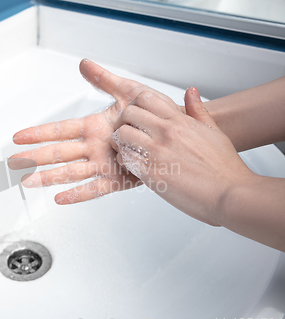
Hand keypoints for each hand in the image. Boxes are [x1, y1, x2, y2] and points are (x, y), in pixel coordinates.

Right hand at [11, 59, 182, 203]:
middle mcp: (95, 147)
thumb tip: (85, 64)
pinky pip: (95, 188)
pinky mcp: (118, 180)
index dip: (38, 133)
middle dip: (35, 157)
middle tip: (15, 162)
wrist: (176, 133)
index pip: (60, 130)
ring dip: (49, 176)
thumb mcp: (129, 92)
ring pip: (70, 171)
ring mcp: (104, 164)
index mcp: (94, 127)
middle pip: (58, 152)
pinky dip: (78, 194)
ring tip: (29, 181)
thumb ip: (104, 80)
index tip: (19, 136)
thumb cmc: (155, 114)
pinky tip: (60, 198)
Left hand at [113, 87, 254, 224]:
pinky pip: (125, 159)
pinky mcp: (151, 173)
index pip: (146, 98)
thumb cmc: (224, 167)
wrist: (229, 194)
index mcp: (180, 121)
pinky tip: (134, 166)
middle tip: (130, 133)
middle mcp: (167, 132)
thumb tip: (191, 92)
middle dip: (125, 122)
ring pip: (122, 135)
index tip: (139, 117)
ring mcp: (158, 152)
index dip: (137, 106)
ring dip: (122, 142)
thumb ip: (198, 110)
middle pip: (129, 113)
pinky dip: (124, 161)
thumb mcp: (214, 131)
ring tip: (131, 151)